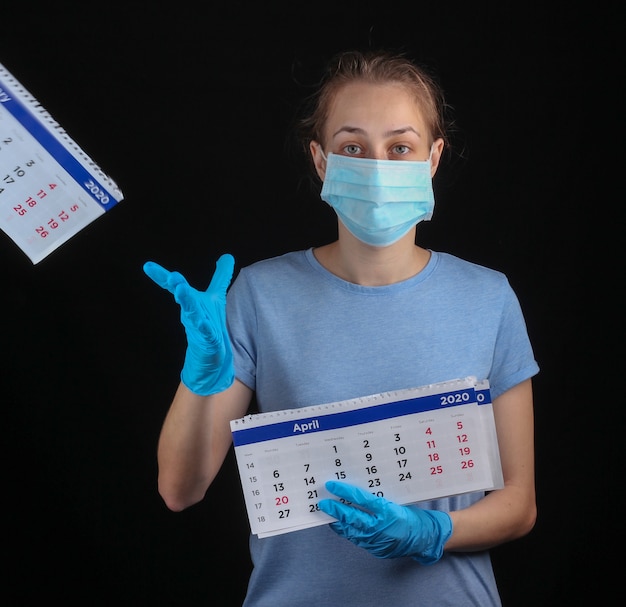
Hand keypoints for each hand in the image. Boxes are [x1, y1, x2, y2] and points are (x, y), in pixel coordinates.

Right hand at [143, 254, 234, 395]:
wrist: (210, 357)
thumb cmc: (210, 324)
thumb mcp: (217, 297)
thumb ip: (220, 276)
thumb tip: (227, 256)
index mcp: (192, 301)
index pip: (176, 287)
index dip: (162, 276)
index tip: (147, 266)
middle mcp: (192, 313)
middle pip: (183, 297)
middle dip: (177, 286)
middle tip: (172, 276)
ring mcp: (198, 327)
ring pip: (192, 313)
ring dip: (187, 301)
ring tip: (181, 289)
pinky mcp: (208, 340)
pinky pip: (206, 332)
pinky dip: (203, 326)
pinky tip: (202, 321)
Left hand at [318, 480, 451, 564]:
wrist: (424, 539)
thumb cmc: (411, 516)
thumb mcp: (395, 502)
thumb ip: (377, 499)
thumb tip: (356, 491)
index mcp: (388, 511)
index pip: (361, 499)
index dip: (345, 491)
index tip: (333, 485)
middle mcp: (381, 527)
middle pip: (352, 517)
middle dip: (335, 509)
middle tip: (323, 502)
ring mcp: (377, 541)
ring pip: (351, 530)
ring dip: (338, 521)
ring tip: (327, 513)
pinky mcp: (375, 549)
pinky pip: (356, 539)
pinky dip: (346, 531)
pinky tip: (339, 525)